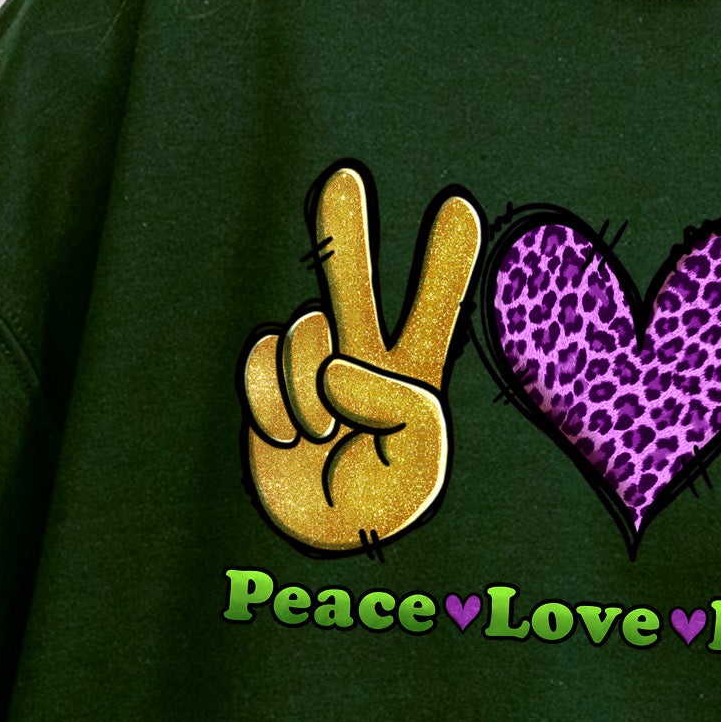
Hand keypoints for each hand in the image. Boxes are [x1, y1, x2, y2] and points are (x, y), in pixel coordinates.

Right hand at [240, 164, 482, 552]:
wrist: (323, 545)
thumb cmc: (383, 503)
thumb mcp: (420, 456)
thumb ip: (397, 400)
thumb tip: (336, 365)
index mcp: (414, 371)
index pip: (432, 307)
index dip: (445, 260)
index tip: (461, 206)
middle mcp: (361, 358)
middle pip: (352, 282)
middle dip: (347, 230)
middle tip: (346, 176)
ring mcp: (310, 370)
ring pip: (300, 335)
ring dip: (305, 392)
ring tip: (323, 438)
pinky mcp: (265, 386)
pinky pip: (260, 360)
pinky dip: (269, 404)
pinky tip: (287, 440)